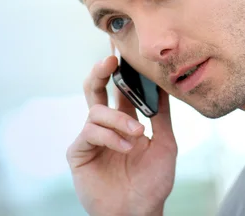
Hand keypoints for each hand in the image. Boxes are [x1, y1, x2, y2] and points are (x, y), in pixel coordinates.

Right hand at [66, 54, 176, 215]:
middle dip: (101, 71)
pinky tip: (126, 148)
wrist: (140, 212)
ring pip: (96, 110)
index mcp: (124, 121)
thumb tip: (164, 86)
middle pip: (95, 89)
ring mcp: (91, 138)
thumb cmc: (153, 182)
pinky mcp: (79, 153)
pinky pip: (90, 132)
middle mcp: (105, 126)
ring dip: (119, 120)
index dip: (118, 68)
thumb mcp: (165, 143)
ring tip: (137, 135)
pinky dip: (110, 137)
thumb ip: (161, 116)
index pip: (118, 88)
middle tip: (110, 59)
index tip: (119, 45)